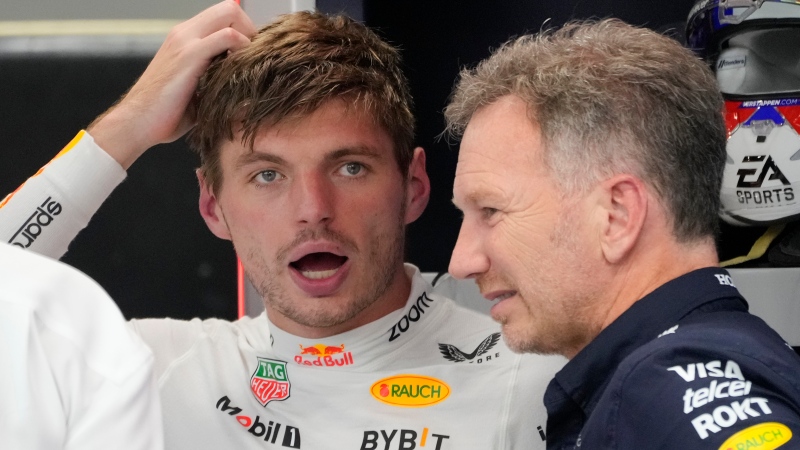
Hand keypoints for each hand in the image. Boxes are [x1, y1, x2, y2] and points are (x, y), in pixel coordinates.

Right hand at [87, 0, 255, 168]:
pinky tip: (241, 71)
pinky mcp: (189, 55)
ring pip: (230, 14)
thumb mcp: (198, 90)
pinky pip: (227, 37)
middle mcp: (185, 33)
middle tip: (256, 58)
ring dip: (249, 37)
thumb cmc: (166, 114)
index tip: (252, 57)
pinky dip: (243, 49)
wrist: (137, 123)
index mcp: (186, 38)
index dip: (244, 32)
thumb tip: (246, 87)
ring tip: (250, 65)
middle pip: (230, 8)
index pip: (223, 16)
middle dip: (251, 29)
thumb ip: (217, 79)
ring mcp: (186, 41)